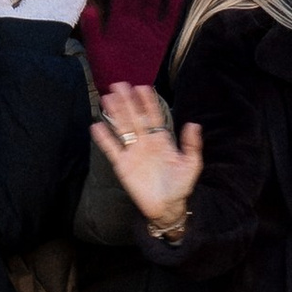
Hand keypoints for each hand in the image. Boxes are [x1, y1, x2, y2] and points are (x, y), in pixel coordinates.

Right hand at [92, 84, 203, 232]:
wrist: (167, 207)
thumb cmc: (180, 186)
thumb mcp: (191, 165)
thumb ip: (191, 145)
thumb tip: (194, 124)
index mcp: (161, 140)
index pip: (153, 116)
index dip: (148, 102)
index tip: (143, 87)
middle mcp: (145, 142)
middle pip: (134, 117)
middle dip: (127, 101)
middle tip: (119, 85)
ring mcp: (133, 152)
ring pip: (122, 128)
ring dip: (115, 114)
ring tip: (108, 97)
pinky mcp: (123, 165)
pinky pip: (112, 149)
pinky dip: (104, 138)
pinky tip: (97, 125)